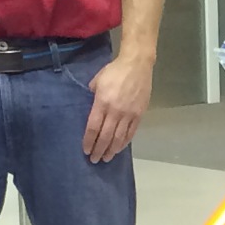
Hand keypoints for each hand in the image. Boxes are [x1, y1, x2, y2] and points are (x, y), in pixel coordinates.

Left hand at [83, 47, 153, 163]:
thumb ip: (93, 96)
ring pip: (119, 138)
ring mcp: (129, 114)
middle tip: (94, 159)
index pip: (93, 127)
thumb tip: (92, 108)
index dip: (89, 141)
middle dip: (99, 149)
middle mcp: (115, 111)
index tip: (86, 150)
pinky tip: (119, 148)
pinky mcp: (139, 114)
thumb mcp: (97, 81)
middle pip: (105, 136)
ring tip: (106, 158)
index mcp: (102, 102)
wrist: (137, 64)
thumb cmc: (115, 71)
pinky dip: (124, 142)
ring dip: (111, 150)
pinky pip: (131, 132)